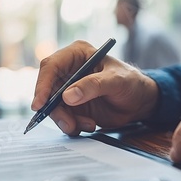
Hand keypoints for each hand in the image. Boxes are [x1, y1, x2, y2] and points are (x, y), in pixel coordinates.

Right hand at [32, 40, 158, 135]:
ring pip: (53, 107)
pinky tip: (89, 124)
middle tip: (68, 124)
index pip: (51, 66)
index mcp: (76, 55)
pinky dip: (73, 125)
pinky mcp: (71, 106)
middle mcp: (68, 71)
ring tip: (87, 124)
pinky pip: (62, 117)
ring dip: (66, 120)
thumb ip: (92, 86)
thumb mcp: (116, 81)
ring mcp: (68, 89)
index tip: (40, 104)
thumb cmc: (131, 83)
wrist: (140, 102)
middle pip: (48, 90)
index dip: (42, 84)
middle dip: (55, 110)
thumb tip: (68, 96)